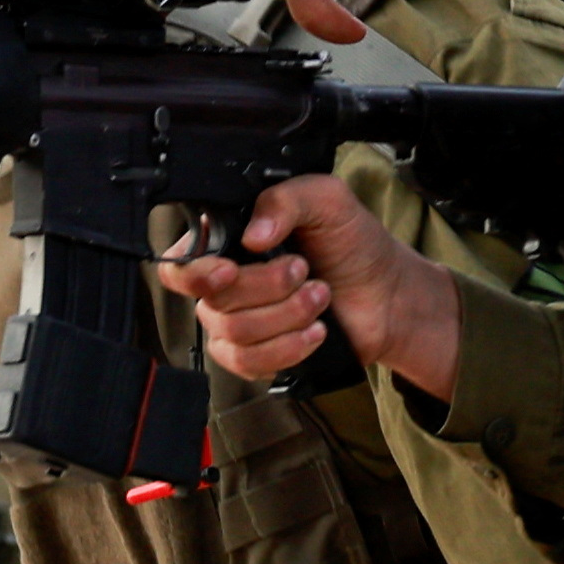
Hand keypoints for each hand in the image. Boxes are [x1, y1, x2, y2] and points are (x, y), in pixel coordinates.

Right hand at [157, 172, 461, 399]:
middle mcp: (223, 284)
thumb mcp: (326, 200)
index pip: (179, 264)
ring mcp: (236, 324)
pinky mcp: (255, 357)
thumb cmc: (353, 244)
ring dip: (286, 315)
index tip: (230, 269)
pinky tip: (315, 331)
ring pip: (233, 332)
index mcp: (228, 242)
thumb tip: (252, 235)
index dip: (196, 273)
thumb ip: (285, 199)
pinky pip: (248, 363)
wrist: (384, 294)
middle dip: (267, 287)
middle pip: (212, 300)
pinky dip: (287, 347)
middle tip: (304, 270)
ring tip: (319, 296)